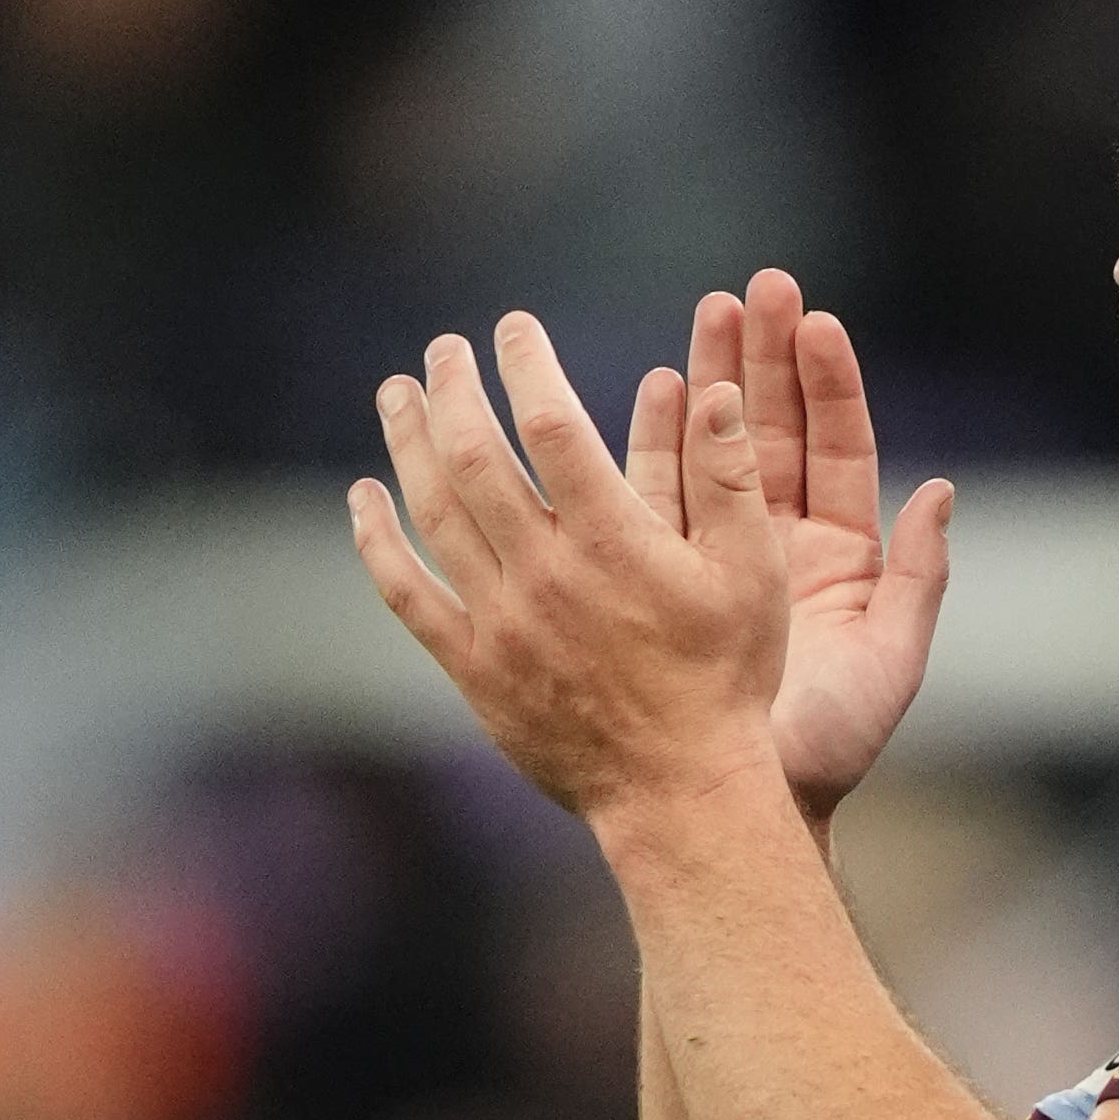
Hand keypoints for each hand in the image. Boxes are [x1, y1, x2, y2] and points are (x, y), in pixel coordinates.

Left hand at [348, 314, 788, 824]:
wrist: (679, 790)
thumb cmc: (728, 680)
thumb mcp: (754, 574)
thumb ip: (729, 479)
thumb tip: (712, 388)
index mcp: (613, 541)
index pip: (550, 423)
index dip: (525, 364)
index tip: (513, 329)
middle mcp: (545, 573)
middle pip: (474, 456)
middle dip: (453, 389)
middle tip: (445, 351)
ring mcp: (501, 621)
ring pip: (433, 512)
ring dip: (408, 442)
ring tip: (398, 392)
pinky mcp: (475, 667)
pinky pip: (407, 592)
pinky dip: (377, 539)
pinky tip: (364, 499)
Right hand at [691, 268, 954, 826]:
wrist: (744, 805)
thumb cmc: (827, 748)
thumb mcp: (891, 662)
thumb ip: (919, 578)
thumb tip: (941, 491)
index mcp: (844, 560)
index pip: (840, 450)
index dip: (830, 386)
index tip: (819, 323)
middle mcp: (785, 545)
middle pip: (779, 430)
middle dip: (771, 357)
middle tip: (762, 286)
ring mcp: (723, 552)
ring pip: (721, 448)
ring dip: (717, 378)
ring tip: (711, 308)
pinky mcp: (669, 571)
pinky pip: (664, 492)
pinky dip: (661, 438)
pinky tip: (657, 386)